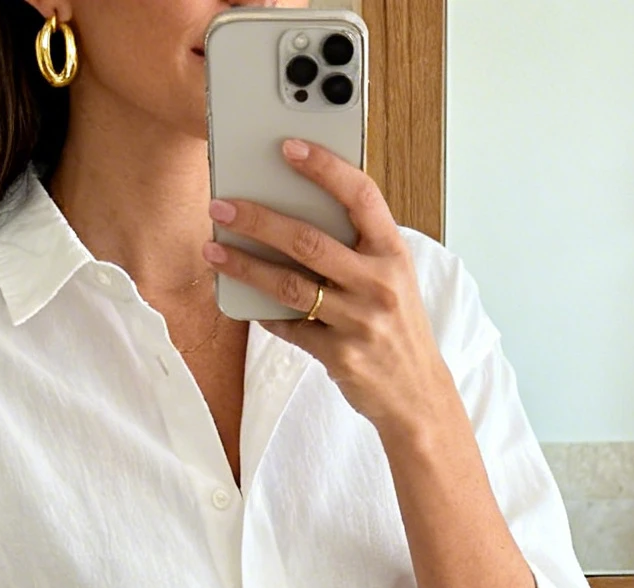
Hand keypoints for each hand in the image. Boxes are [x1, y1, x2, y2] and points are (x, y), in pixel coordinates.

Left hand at [204, 140, 455, 443]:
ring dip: (246, 266)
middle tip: (222, 206)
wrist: (418, 395)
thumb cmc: (398, 328)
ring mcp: (359, 322)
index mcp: (393, 253)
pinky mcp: (340, 356)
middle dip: (258, 220)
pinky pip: (291, 328)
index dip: (324, 166)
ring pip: (290, 286)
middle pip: (308, 241)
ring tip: (214, 250)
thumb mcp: (393, 278)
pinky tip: (244, 300)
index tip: (288, 147)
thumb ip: (358, 247)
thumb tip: (297, 213)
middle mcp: (379, 284)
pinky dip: (264, 313)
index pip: (360, 195)